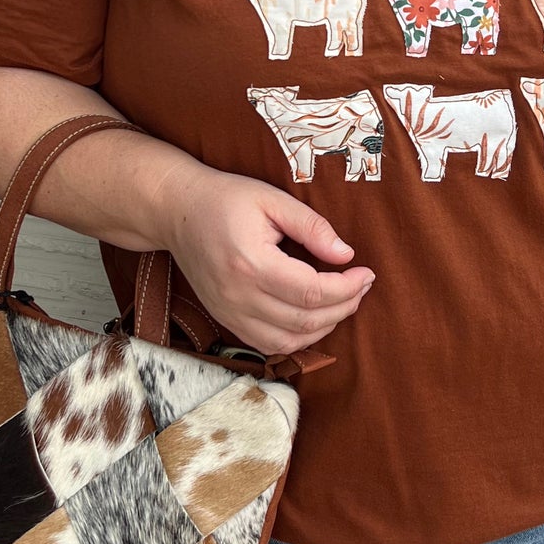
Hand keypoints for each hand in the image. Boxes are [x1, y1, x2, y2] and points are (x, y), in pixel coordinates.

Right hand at [152, 160, 373, 357]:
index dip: (347, 288)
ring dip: (323, 328)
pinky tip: (313, 317)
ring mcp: (229, 312)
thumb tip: (346, 254)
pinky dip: (297, 338)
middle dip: (343, 307)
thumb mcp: (272, 199)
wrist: (177, 212)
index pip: (312, 292)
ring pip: (288, 341)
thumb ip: (312, 226)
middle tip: (361, 286)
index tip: (366, 273)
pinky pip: (267, 344)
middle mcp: (238, 296)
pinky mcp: (225, 319)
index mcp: (251, 264)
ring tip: (343, 302)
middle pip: (305, 321)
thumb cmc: (225, 199)